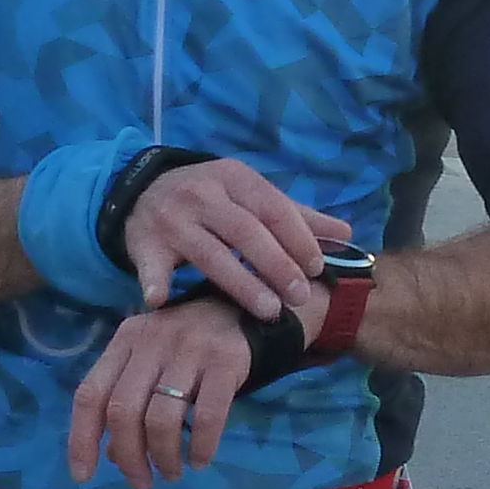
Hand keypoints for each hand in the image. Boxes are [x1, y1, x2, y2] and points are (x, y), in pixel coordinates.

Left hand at [64, 297, 254, 488]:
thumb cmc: (183, 344)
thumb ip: (125, 401)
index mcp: (125, 341)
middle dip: (129, 457)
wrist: (238, 309)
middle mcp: (151, 341)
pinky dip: (201, 446)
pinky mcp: (225, 361)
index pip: (90, 394)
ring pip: (162, 418)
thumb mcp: (147, 361)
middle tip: (141, 482)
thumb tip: (112, 455)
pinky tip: (200, 460)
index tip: (83, 476)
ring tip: (172, 472)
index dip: (81, 439)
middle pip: (124, 410)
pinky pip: (208, 416)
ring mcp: (189, 349)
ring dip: (164, 457)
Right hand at [124, 154, 348, 322]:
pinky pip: (151, 265)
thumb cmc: (211, 198)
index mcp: (235, 178)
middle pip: (244, 232)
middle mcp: (202, 195)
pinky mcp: (145, 243)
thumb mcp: (250, 196)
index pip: (273, 208)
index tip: (316, 268)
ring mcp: (172, 219)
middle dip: (276, 265)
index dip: (297, 238)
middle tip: (300, 297)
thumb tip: (346, 234)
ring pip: (209, 253)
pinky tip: (161, 301)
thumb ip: (296, 216)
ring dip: (240, 283)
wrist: (143, 191)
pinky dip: (154, 282)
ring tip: (268, 311)